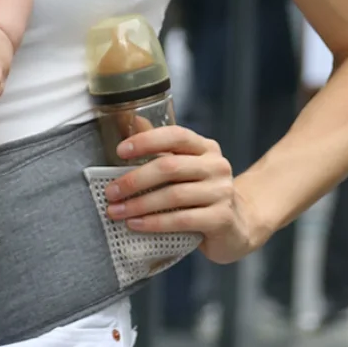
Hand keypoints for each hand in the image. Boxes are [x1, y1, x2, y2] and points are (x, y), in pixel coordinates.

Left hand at [103, 126, 257, 264]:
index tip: (120, 151)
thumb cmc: (200, 192)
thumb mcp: (184, 166)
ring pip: (173, 195)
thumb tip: (133, 120)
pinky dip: (155, 222)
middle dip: (134, 179)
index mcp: (205, 147)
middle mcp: (216, 166)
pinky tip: (136, 224)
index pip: (175, 135)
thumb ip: (161, 146)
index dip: (146, 141)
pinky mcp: (222, 218)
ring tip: (117, 211)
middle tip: (110, 191)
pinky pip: (182, 219)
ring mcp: (222, 192)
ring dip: (140, 204)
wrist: (237, 226)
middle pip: (169, 167)